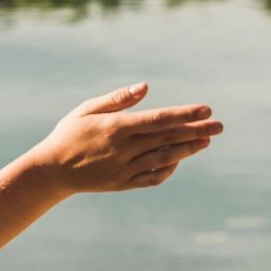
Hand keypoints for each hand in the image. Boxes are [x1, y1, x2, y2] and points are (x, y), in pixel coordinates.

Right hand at [24, 83, 222, 194]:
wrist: (50, 172)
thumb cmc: (68, 135)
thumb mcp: (87, 110)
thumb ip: (117, 99)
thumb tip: (146, 87)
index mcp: (116, 128)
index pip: (159, 119)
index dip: (185, 114)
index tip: (207, 110)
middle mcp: (123, 149)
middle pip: (168, 138)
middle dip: (196, 131)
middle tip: (220, 126)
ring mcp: (124, 169)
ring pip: (164, 159)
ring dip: (187, 150)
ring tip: (206, 141)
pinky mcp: (122, 184)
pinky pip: (152, 178)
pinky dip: (168, 170)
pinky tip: (179, 160)